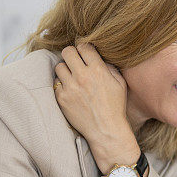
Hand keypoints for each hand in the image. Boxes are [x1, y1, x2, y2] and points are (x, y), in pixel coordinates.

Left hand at [53, 44, 138, 172]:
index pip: (84, 47)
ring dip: (65, 69)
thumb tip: (98, 57)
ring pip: (59, 66)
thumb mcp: (120, 84)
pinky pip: (56, 83)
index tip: (85, 54)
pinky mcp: (62, 98)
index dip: (84, 49)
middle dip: (71, 54)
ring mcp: (70, 87)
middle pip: (67, 52)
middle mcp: (83, 76)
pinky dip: (62, 84)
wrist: (105, 130)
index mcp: (98, 70)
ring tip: (72, 76)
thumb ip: (109, 67)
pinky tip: (70, 89)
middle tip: (75, 61)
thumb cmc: (115, 107)